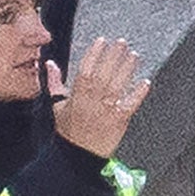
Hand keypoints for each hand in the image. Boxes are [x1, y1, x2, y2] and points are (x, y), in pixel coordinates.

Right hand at [50, 38, 148, 158]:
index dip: (95, 53)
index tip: (102, 41)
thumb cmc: (69, 130)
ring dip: (127, 69)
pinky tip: (145, 82)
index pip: (86, 69)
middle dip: (114, 56)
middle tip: (122, 43)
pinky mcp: (120, 120)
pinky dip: (138, 93)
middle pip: (104, 73)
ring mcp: (107, 110)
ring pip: (118, 85)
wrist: (79, 154)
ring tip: (134, 56)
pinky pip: (130, 104)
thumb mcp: (57, 105)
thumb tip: (49, 64)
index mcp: (77, 94)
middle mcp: (92, 100)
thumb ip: (54, 82)